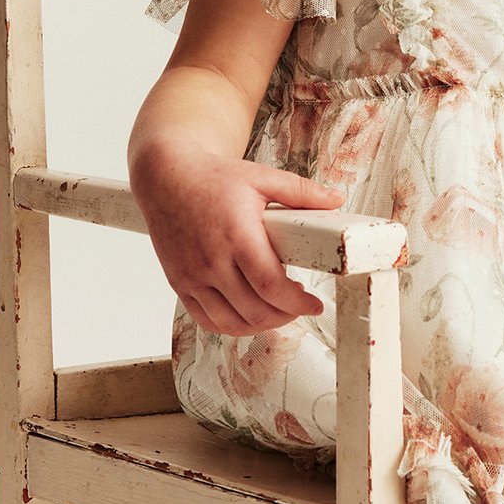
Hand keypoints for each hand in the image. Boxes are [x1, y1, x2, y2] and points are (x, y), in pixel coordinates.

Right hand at [135, 149, 347, 333]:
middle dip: (285, 315)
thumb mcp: (261, 178)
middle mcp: (212, 261)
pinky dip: (231, 326)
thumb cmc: (213, 177)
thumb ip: (301, 192)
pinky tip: (248, 314)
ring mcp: (192, 276)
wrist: (165, 177)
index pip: (270, 286)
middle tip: (300, 306)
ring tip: (277, 311)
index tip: (313, 304)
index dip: (297, 304)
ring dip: (260, 325)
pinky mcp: (180, 283)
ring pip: (231, 322)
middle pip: (254, 311)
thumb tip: (338, 199)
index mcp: (237, 236)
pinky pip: (207, 320)